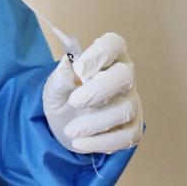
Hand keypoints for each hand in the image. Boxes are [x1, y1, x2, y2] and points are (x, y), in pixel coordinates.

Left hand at [43, 33, 142, 153]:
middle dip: (98, 90)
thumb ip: (61, 75)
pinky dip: (101, 142)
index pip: (113, 43)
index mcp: (106, 56)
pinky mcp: (132, 128)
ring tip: (70, 131)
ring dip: (94, 122)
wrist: (64, 123)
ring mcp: (131, 102)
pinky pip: (126, 136)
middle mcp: (124, 76)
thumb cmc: (63, 94)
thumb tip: (69, 66)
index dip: (100, 54)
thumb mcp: (54, 84)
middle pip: (124, 76)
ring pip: (125, 109)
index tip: (80, 69)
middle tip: (74, 102)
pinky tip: (80, 143)